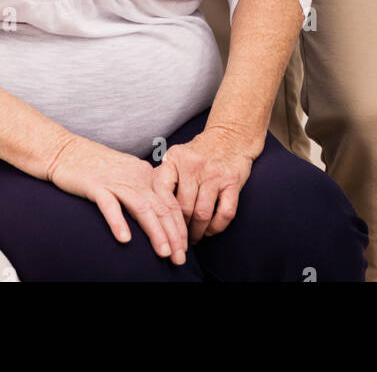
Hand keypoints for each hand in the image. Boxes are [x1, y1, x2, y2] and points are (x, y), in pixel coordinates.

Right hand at [46, 133, 188, 265]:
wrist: (64, 150)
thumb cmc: (96, 167)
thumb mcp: (127, 175)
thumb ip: (143, 191)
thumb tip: (159, 217)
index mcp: (145, 174)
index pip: (170, 203)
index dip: (180, 227)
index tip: (185, 248)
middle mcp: (135, 177)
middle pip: (161, 208)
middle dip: (174, 235)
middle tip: (180, 259)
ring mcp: (116, 181)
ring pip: (142, 208)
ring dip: (155, 232)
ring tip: (164, 253)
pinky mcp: (94, 185)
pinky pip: (109, 204)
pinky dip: (118, 222)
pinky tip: (125, 239)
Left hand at [154, 126, 255, 242]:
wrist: (230, 135)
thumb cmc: (197, 153)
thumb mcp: (176, 158)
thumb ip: (162, 177)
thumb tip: (144, 205)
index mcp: (174, 158)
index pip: (161, 192)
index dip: (160, 216)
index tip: (160, 231)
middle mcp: (194, 164)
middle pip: (182, 208)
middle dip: (179, 230)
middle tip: (177, 241)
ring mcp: (214, 173)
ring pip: (202, 214)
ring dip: (197, 232)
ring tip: (193, 239)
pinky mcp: (232, 181)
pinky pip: (225, 213)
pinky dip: (216, 227)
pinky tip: (210, 230)